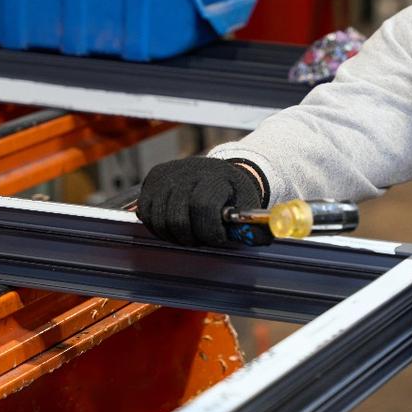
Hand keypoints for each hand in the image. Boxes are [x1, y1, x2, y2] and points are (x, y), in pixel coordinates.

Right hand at [137, 157, 266, 246]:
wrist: (220, 173)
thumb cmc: (235, 194)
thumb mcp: (250, 206)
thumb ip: (255, 227)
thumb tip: (265, 240)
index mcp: (217, 176)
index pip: (203, 207)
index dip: (209, 231)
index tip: (217, 240)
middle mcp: (189, 171)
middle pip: (178, 218)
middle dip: (191, 237)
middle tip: (201, 240)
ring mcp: (168, 174)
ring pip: (159, 218)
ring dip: (174, 235)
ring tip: (189, 234)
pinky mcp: (153, 178)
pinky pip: (146, 213)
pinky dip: (158, 226)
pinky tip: (174, 226)